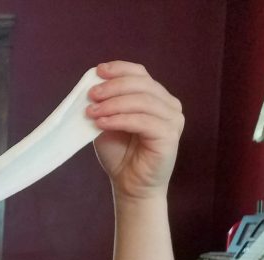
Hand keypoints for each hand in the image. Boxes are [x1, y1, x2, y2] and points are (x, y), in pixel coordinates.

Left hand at [87, 61, 183, 200]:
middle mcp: (168, 105)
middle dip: (113, 87)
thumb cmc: (120, 155)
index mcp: (156, 97)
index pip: (140, 74)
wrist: (130, 185)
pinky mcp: (170, 135)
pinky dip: (120, 119)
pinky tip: (102, 123)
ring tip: (91, 112)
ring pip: (142, 101)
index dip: (119, 69)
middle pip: (141, 84)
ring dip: (113, 104)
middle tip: (91, 95)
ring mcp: (173, 119)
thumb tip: (90, 88)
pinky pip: (143, 121)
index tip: (98, 71)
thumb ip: (104, 106)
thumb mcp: (108, 124)